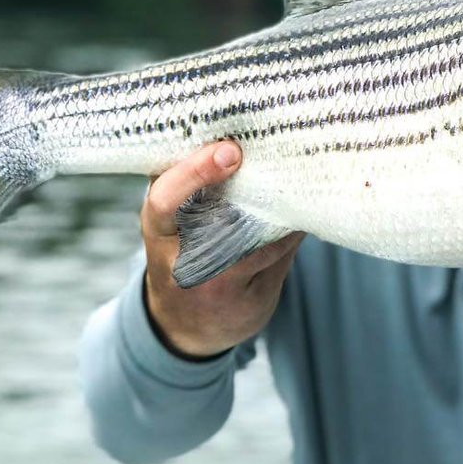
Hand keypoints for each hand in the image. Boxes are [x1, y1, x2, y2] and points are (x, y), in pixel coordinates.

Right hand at [141, 141, 303, 357]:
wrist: (185, 327)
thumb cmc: (183, 252)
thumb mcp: (172, 220)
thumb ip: (193, 185)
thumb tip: (242, 136)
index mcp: (158, 229)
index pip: (165, 199)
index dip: (196, 172)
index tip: (230, 149)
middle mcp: (181, 261)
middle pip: (224, 220)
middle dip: (255, 187)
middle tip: (280, 154)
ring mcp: (215, 286)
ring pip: (260, 237)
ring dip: (283, 206)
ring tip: (302, 173)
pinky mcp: (248, 301)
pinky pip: (279, 254)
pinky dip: (294, 230)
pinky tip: (304, 211)